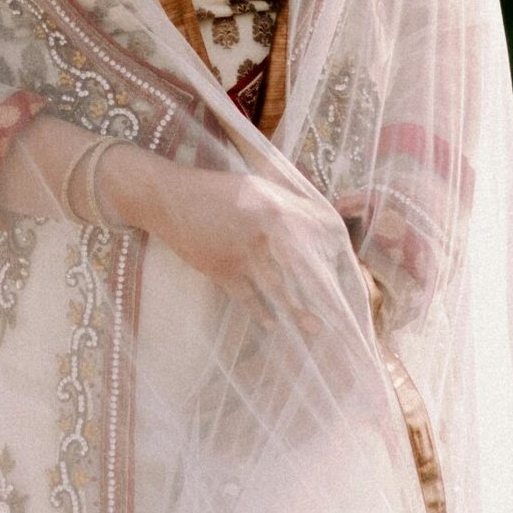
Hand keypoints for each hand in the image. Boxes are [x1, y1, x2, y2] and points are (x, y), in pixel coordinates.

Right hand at [137, 162, 345, 342]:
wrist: (166, 198)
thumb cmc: (213, 189)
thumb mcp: (254, 185)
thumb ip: (284, 202)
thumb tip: (314, 220)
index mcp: (274, 206)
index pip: (315, 231)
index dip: (333, 251)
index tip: (345, 268)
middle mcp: (262, 232)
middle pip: (301, 266)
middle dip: (321, 289)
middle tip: (339, 310)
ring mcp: (241, 254)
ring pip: (277, 287)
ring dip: (296, 310)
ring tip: (315, 327)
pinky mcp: (221, 270)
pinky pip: (246, 296)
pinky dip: (259, 311)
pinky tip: (271, 324)